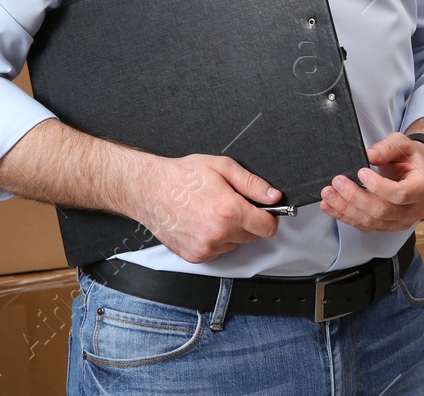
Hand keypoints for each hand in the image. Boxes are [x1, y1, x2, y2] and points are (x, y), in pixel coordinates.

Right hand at [130, 153, 281, 263]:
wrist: (150, 190)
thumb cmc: (183, 176)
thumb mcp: (223, 167)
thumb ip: (253, 184)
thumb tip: (273, 196)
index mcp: (229, 211)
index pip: (267, 228)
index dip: (270, 217)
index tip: (265, 211)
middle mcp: (218, 233)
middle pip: (253, 237)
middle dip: (248, 222)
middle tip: (231, 205)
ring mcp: (206, 248)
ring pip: (235, 244)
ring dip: (231, 232)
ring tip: (212, 212)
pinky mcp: (195, 256)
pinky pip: (218, 251)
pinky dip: (216, 240)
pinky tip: (202, 222)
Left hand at [319, 132, 423, 231]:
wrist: (411, 172)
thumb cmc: (408, 158)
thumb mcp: (402, 144)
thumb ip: (387, 148)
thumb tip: (370, 155)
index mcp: (421, 188)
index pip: (401, 194)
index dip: (378, 186)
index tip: (361, 172)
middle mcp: (413, 210)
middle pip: (382, 211)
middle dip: (355, 198)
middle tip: (337, 182)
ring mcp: (399, 221)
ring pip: (370, 221)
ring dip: (346, 209)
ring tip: (328, 194)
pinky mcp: (385, 226)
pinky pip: (363, 225)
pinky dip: (344, 216)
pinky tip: (331, 206)